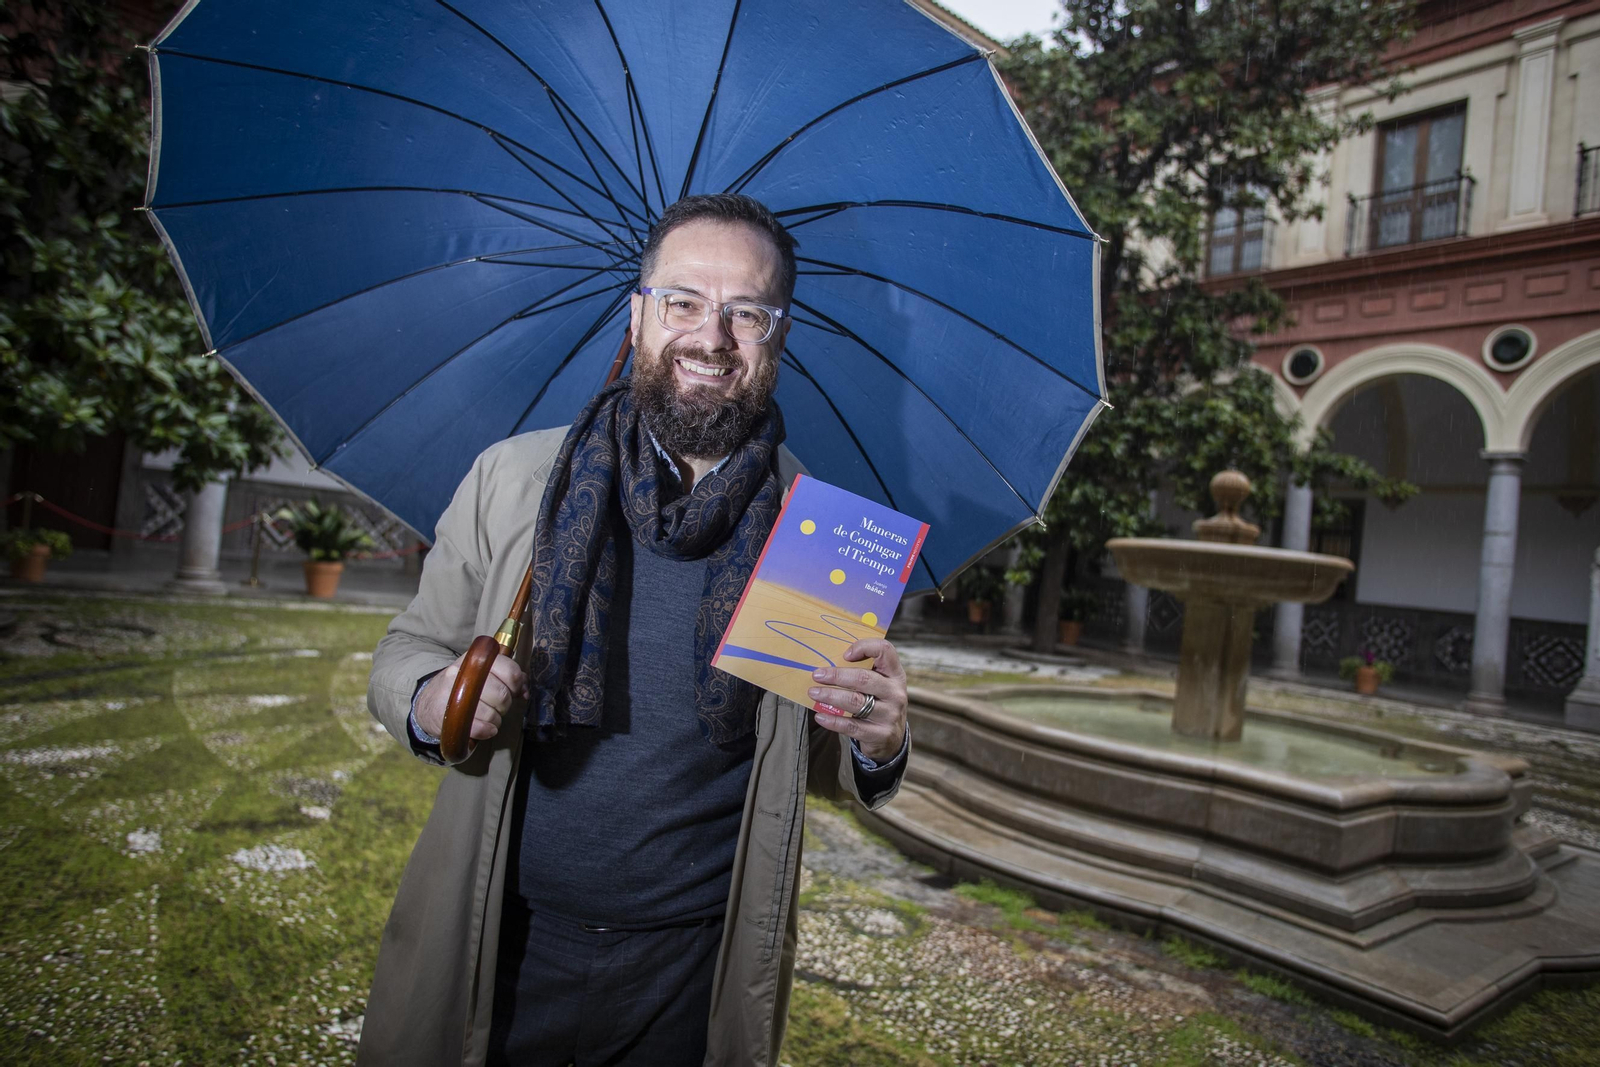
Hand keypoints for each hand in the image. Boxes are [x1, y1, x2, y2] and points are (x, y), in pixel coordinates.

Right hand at [414, 650, 526, 745]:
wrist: (428, 704)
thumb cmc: (462, 688)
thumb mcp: (482, 674)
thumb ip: (507, 677)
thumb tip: (525, 690)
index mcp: (476, 659)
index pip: (508, 669)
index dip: (516, 684)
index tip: (513, 690)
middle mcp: (463, 673)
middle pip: (501, 694)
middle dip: (505, 704)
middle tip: (498, 706)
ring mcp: (453, 694)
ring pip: (491, 713)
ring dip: (496, 719)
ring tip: (489, 717)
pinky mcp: (448, 716)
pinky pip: (480, 727)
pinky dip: (487, 730)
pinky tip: (485, 728)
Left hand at [808, 638, 906, 763]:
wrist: (893, 738)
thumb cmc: (879, 702)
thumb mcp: (880, 684)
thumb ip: (863, 671)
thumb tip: (828, 663)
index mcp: (895, 673)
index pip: (885, 650)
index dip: (864, 647)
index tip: (845, 655)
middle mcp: (895, 692)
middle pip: (864, 678)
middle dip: (837, 676)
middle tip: (817, 675)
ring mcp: (890, 714)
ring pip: (856, 702)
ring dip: (830, 696)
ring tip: (813, 693)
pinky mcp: (881, 734)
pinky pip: (852, 726)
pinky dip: (833, 720)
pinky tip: (820, 716)